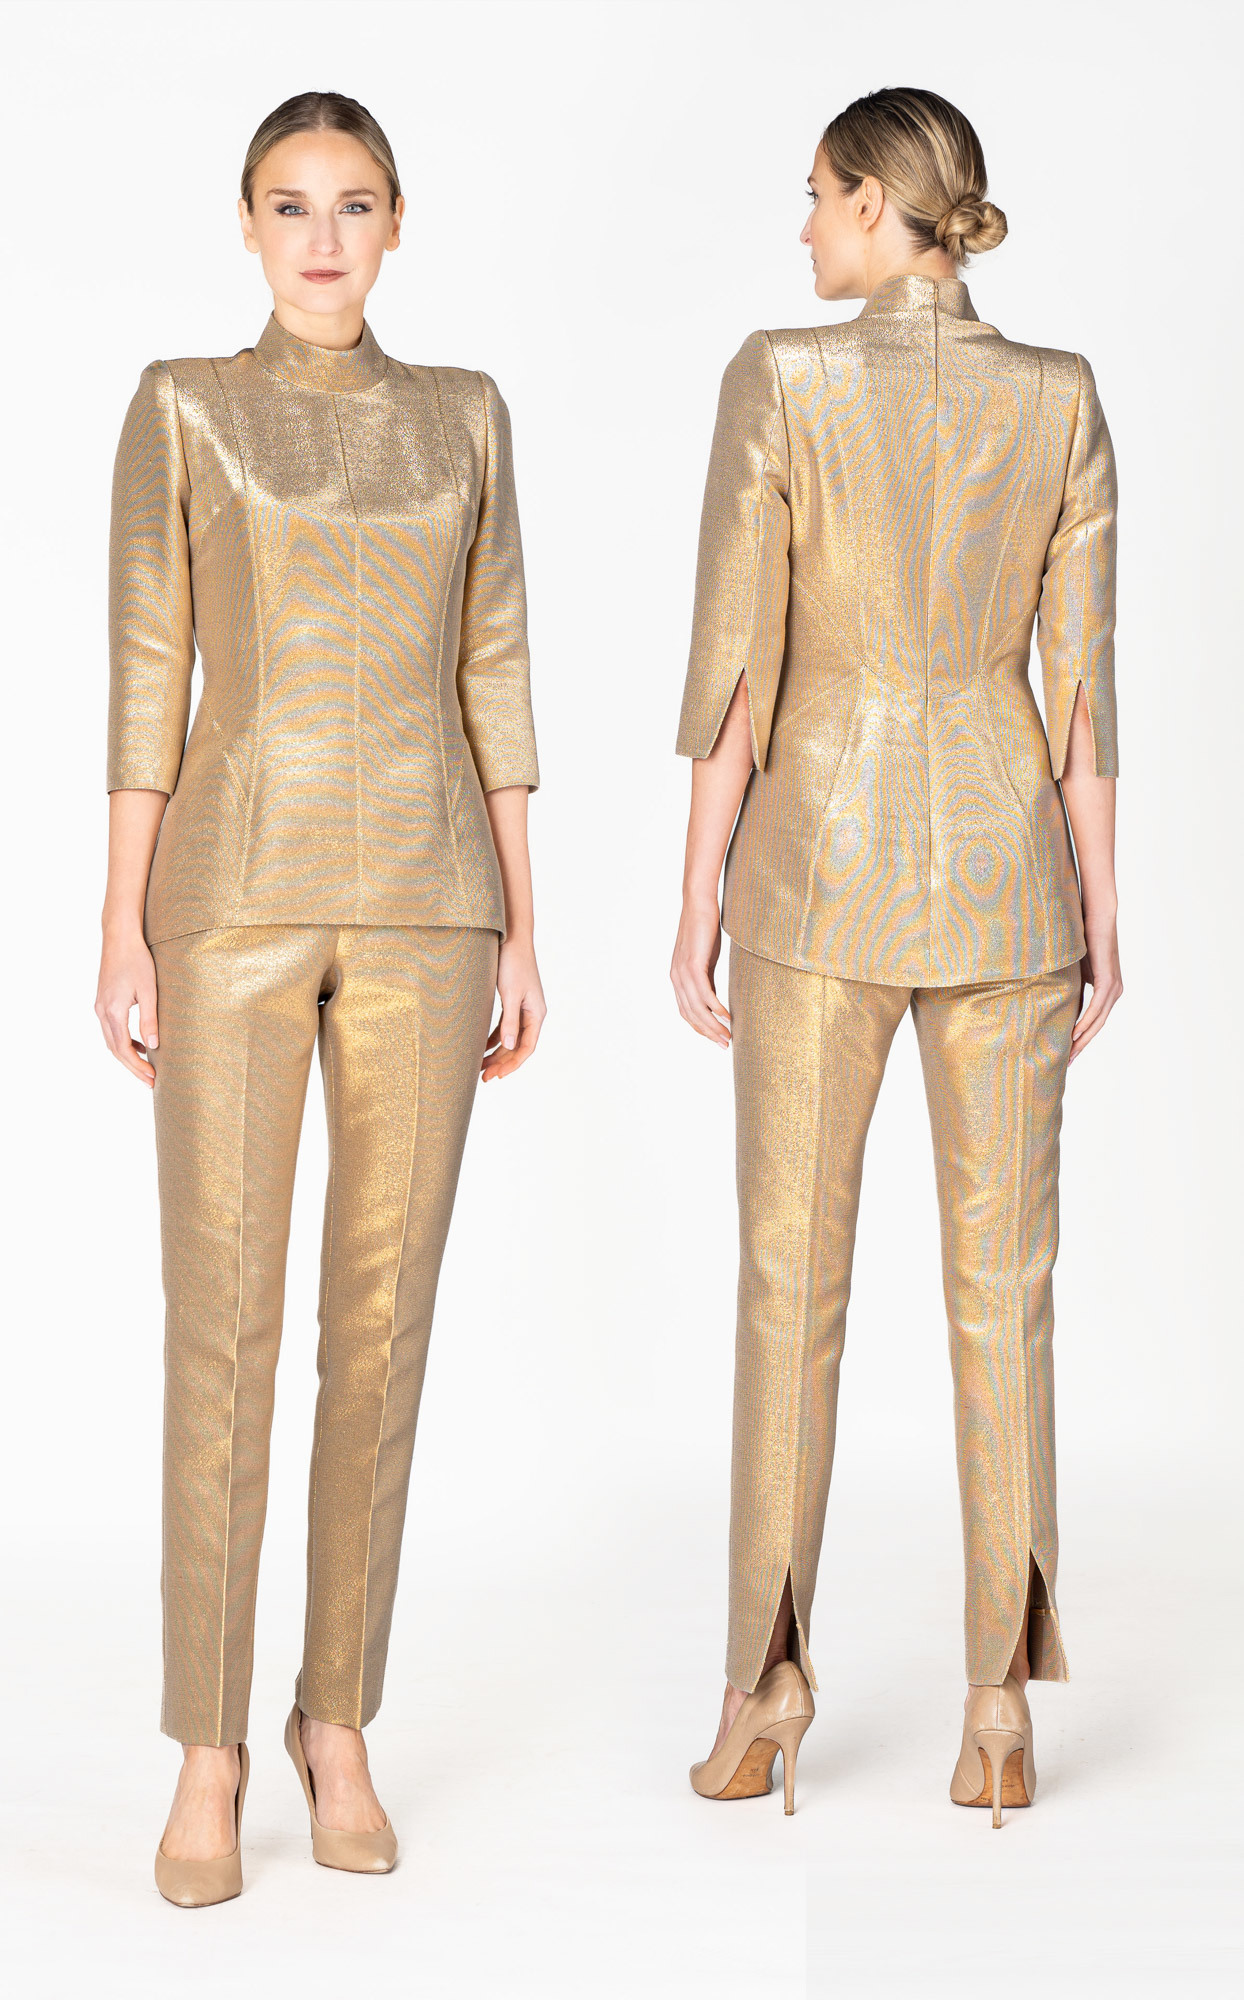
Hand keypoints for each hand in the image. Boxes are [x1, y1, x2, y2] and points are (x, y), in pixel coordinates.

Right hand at [96, 923, 158, 1085]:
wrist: (119, 937)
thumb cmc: (137, 960)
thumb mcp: (149, 990)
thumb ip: (149, 1019)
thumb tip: (153, 1046)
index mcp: (112, 1011)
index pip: (123, 1049)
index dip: (137, 1066)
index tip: (152, 1078)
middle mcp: (102, 1011)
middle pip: (115, 1049)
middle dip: (132, 1067)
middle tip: (150, 1081)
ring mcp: (100, 1006)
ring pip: (111, 1041)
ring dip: (127, 1055)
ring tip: (146, 1068)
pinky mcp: (103, 1001)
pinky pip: (111, 1029)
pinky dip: (124, 1040)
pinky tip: (140, 1044)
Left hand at [482, 937, 545, 1081]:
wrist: (511, 938)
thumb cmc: (513, 963)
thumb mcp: (511, 994)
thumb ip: (509, 1021)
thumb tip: (508, 1046)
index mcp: (536, 1013)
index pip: (527, 1047)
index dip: (512, 1064)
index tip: (497, 1076)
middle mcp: (532, 1013)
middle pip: (518, 1046)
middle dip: (502, 1063)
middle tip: (484, 1077)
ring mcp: (522, 1008)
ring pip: (510, 1038)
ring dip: (496, 1053)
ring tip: (480, 1067)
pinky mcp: (512, 1001)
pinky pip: (504, 1027)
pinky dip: (493, 1038)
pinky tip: (481, 1047)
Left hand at [671, 897, 730, 1047]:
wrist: (698, 903)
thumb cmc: (704, 928)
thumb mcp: (705, 959)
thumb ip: (707, 978)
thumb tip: (714, 997)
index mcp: (678, 978)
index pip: (687, 1012)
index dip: (701, 1028)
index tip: (717, 1038)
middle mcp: (676, 978)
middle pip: (690, 1015)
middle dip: (708, 1033)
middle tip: (725, 1044)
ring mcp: (682, 972)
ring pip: (697, 1008)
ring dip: (713, 1025)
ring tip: (728, 1036)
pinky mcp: (692, 964)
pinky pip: (704, 994)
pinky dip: (715, 1008)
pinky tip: (727, 1017)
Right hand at [1070, 914, 1121, 1061]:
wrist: (1096, 917)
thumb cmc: (1084, 940)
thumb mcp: (1076, 971)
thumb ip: (1074, 989)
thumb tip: (1060, 1004)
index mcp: (1108, 991)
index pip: (1095, 1020)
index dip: (1082, 1038)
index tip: (1069, 1053)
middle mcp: (1115, 992)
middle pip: (1098, 1026)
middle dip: (1082, 1045)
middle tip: (1068, 1062)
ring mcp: (1114, 987)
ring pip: (1099, 1021)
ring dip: (1084, 1038)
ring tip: (1070, 1053)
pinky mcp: (1109, 981)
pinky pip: (1097, 1008)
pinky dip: (1087, 1022)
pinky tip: (1076, 1034)